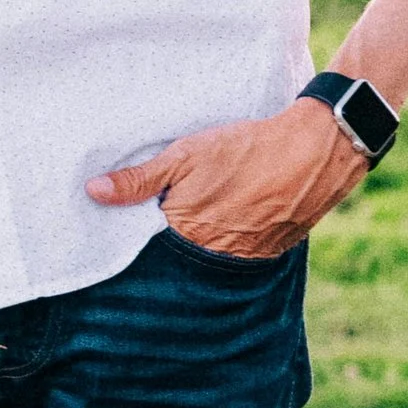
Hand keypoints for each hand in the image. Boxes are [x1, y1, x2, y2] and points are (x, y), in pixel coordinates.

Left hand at [88, 96, 369, 257]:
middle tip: (168, 214)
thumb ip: (140, 178)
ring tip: (202, 215)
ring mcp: (244, 257)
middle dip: (167, 242)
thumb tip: (93, 192)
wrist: (314, 152)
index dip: (138, 233)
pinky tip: (229, 218)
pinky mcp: (269, 253)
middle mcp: (213, 254)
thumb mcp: (185, 155)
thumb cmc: (245, 150)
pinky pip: (239, 254)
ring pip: (208, 256)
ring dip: (199, 242)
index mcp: (186, 232)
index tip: (125, 223)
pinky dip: (229, 241)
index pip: (148, 245)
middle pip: (178, 256)